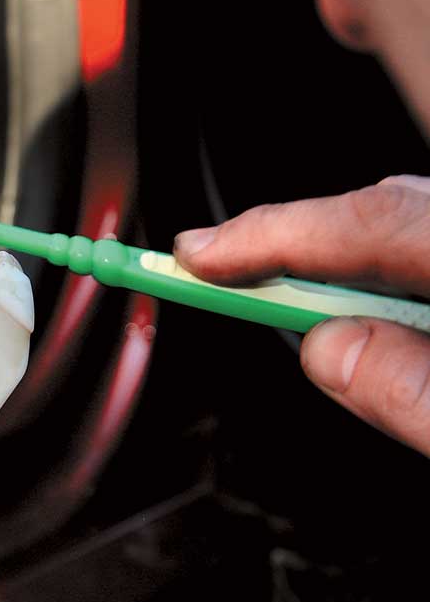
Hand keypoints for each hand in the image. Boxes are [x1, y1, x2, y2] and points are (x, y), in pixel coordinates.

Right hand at [173, 175, 429, 455]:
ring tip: (272, 290)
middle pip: (388, 208)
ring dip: (335, 255)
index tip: (194, 255)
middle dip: (291, 237)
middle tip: (210, 265)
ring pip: (410, 221)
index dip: (270, 234)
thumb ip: (414, 392)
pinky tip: (363, 306)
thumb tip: (329, 350)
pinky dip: (380, 269)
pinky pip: (425, 247)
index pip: (373, 221)